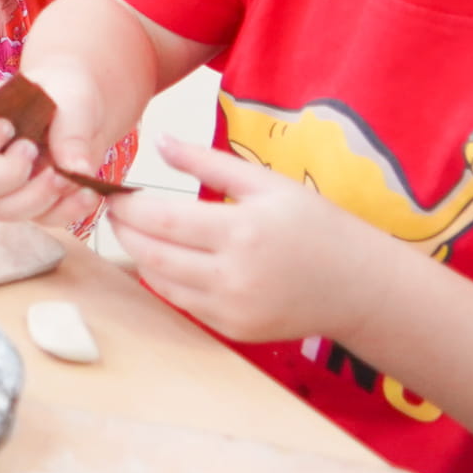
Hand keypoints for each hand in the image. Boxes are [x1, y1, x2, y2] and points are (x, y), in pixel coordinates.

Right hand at [0, 60, 120, 227]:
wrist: (85, 115)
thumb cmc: (64, 96)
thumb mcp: (71, 101)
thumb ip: (70, 131)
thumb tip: (77, 169)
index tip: (10, 127)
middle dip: (6, 174)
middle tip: (33, 151)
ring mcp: (1, 188)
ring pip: (1, 210)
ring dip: (37, 197)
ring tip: (68, 176)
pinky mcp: (29, 206)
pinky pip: (40, 220)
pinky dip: (66, 210)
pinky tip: (87, 192)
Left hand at [106, 136, 406, 346]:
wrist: (360, 286)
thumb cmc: (316, 226)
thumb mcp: (267, 183)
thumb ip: (208, 162)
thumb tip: (160, 142)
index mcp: (241, 232)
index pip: (160, 220)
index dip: (127, 207)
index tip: (113, 193)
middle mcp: (232, 276)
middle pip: (151, 253)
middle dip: (124, 231)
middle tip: (114, 210)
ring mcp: (232, 309)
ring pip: (159, 282)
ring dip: (139, 255)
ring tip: (135, 231)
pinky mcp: (233, 329)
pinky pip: (182, 304)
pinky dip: (163, 281)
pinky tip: (165, 258)